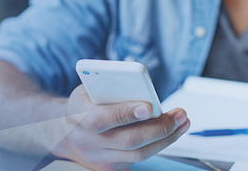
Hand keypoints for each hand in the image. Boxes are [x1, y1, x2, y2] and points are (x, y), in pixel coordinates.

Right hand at [52, 84, 189, 170]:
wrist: (64, 133)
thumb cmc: (85, 104)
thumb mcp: (90, 88)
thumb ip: (112, 87)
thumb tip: (142, 86)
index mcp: (78, 116)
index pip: (101, 119)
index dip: (125, 113)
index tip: (149, 107)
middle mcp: (87, 141)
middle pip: (129, 140)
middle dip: (159, 127)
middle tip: (180, 114)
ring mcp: (99, 159)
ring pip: (139, 154)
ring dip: (166, 138)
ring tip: (183, 122)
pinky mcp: (110, 169)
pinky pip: (139, 159)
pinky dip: (159, 144)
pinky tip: (174, 131)